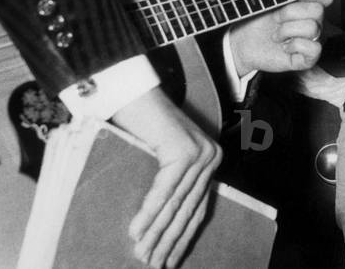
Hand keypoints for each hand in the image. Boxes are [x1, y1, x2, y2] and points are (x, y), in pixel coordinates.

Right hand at [111, 87, 221, 267]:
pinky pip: (165, 189)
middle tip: (153, 266)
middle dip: (169, 241)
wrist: (133, 92)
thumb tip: (160, 225)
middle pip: (188, 209)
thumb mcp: (159, 160)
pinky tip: (136, 232)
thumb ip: (168, 185)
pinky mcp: (184, 150)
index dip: (182, 238)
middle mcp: (211, 157)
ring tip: (142, 256)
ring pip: (175, 203)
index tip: (169, 262)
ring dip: (156, 233)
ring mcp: (200, 153)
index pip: (197, 208)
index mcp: (209, 161)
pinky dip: (149, 212)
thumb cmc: (141, 126)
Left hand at [228, 0, 332, 74]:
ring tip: (275, 34)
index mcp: (308, 3)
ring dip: (286, 30)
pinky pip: (313, 49)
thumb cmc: (256, 14)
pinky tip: (283, 46)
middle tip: (275, 17)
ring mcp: (312, 39)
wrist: (241, 40)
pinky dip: (294, 46)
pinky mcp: (307, 57)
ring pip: (312, 29)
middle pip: (317, 11)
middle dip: (290, 12)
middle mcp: (314, 20)